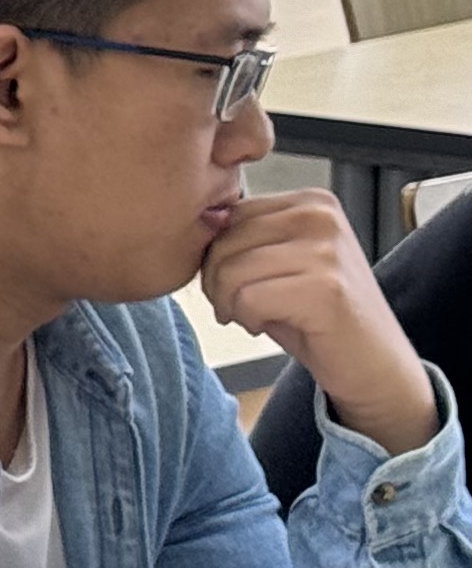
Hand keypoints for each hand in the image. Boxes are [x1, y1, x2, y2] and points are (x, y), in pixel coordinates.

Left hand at [204, 191, 439, 457]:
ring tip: (255, 316)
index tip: (236, 284)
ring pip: (231, 270)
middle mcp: (322, 215)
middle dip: (217, 282)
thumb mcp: (277, 262)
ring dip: (230, 303)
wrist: (373, 366)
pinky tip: (269, 327)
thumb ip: (243, 235)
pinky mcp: (326, 288)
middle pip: (224, 241)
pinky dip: (248, 319)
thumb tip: (194, 219)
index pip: (227, 215)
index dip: (215, 256)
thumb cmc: (313, 315)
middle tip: (239, 307)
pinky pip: (248, 299)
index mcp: (311, 201)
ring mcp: (327, 250)